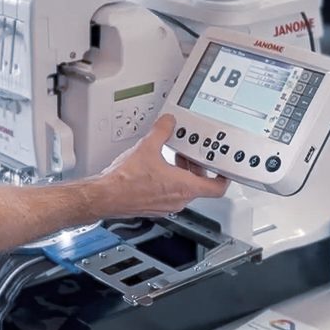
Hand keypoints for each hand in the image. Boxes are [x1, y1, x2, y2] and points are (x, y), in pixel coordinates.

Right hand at [91, 114, 228, 218]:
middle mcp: (179, 200)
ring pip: (184, 190)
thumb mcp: (147, 147)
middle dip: (196, 167)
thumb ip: (162, 131)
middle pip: (200, 186)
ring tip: (171, 158)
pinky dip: (169, 181)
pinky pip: (170, 194)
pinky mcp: (155, 207)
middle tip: (190, 154)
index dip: (223, 176)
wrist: (106, 196)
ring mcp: (167, 206)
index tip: (223, 168)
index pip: (217, 188)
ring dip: (182, 174)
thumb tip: (168, 122)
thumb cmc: (125, 181)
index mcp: (184, 187)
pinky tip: (156, 169)